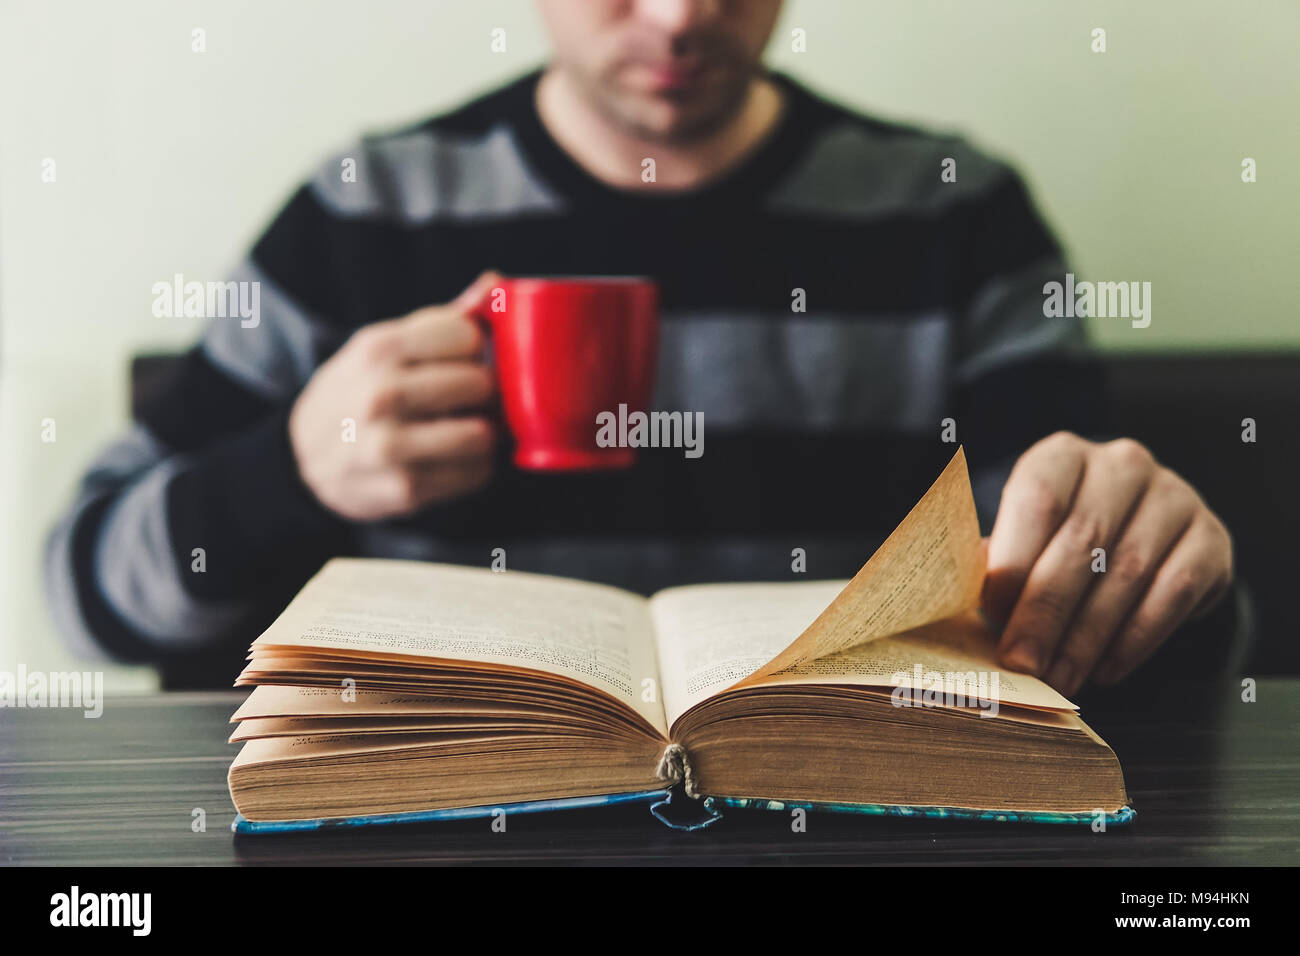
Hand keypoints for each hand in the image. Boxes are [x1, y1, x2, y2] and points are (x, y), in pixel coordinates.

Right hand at [288, 271, 501, 520]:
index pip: (465, 334)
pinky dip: (475, 467)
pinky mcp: (404, 489)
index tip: (465, 359)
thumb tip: (495, 283)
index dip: (476, 347)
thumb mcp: (382, 347)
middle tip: (472, 399)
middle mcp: (380, 395)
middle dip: (485, 392)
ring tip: (468, 428)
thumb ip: (441, 320)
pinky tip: (454, 459)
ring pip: (482, 435)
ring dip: (484, 433)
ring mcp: (390, 445)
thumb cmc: (358, 391)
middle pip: (479, 383)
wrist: (304, 456)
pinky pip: (474, 475)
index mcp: (378, 349)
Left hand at [982, 432, 1232, 696]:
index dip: (1016, 560)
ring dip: (1088, 636)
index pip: (1039, 499)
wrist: (1148, 536)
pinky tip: (1107, 669)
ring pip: (1127, 573)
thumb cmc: (1064, 540)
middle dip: (1047, 612)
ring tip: (1061, 677)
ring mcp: (1174, 497)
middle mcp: (1122, 465)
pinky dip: (1136, 639)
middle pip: (1081, 541)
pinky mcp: (1210, 539)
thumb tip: (968, 608)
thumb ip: (1002, 565)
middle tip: (1024, 662)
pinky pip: (1172, 594)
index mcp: (1063, 456)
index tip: (994, 614)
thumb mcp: (1027, 538)